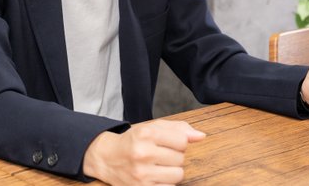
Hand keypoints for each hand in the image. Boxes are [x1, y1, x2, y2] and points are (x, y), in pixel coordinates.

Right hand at [83, 119, 205, 185]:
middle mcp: (143, 153)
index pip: (182, 141)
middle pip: (180, 158)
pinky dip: (165, 183)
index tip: (167, 143)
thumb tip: (201, 136)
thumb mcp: (152, 128)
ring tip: (158, 166)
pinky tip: (154, 176)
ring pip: (178, 175)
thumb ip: (179, 129)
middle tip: (159, 155)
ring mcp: (142, 173)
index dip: (178, 143)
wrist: (107, 158)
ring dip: (172, 171)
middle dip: (174, 157)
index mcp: (146, 133)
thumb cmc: (133, 141)